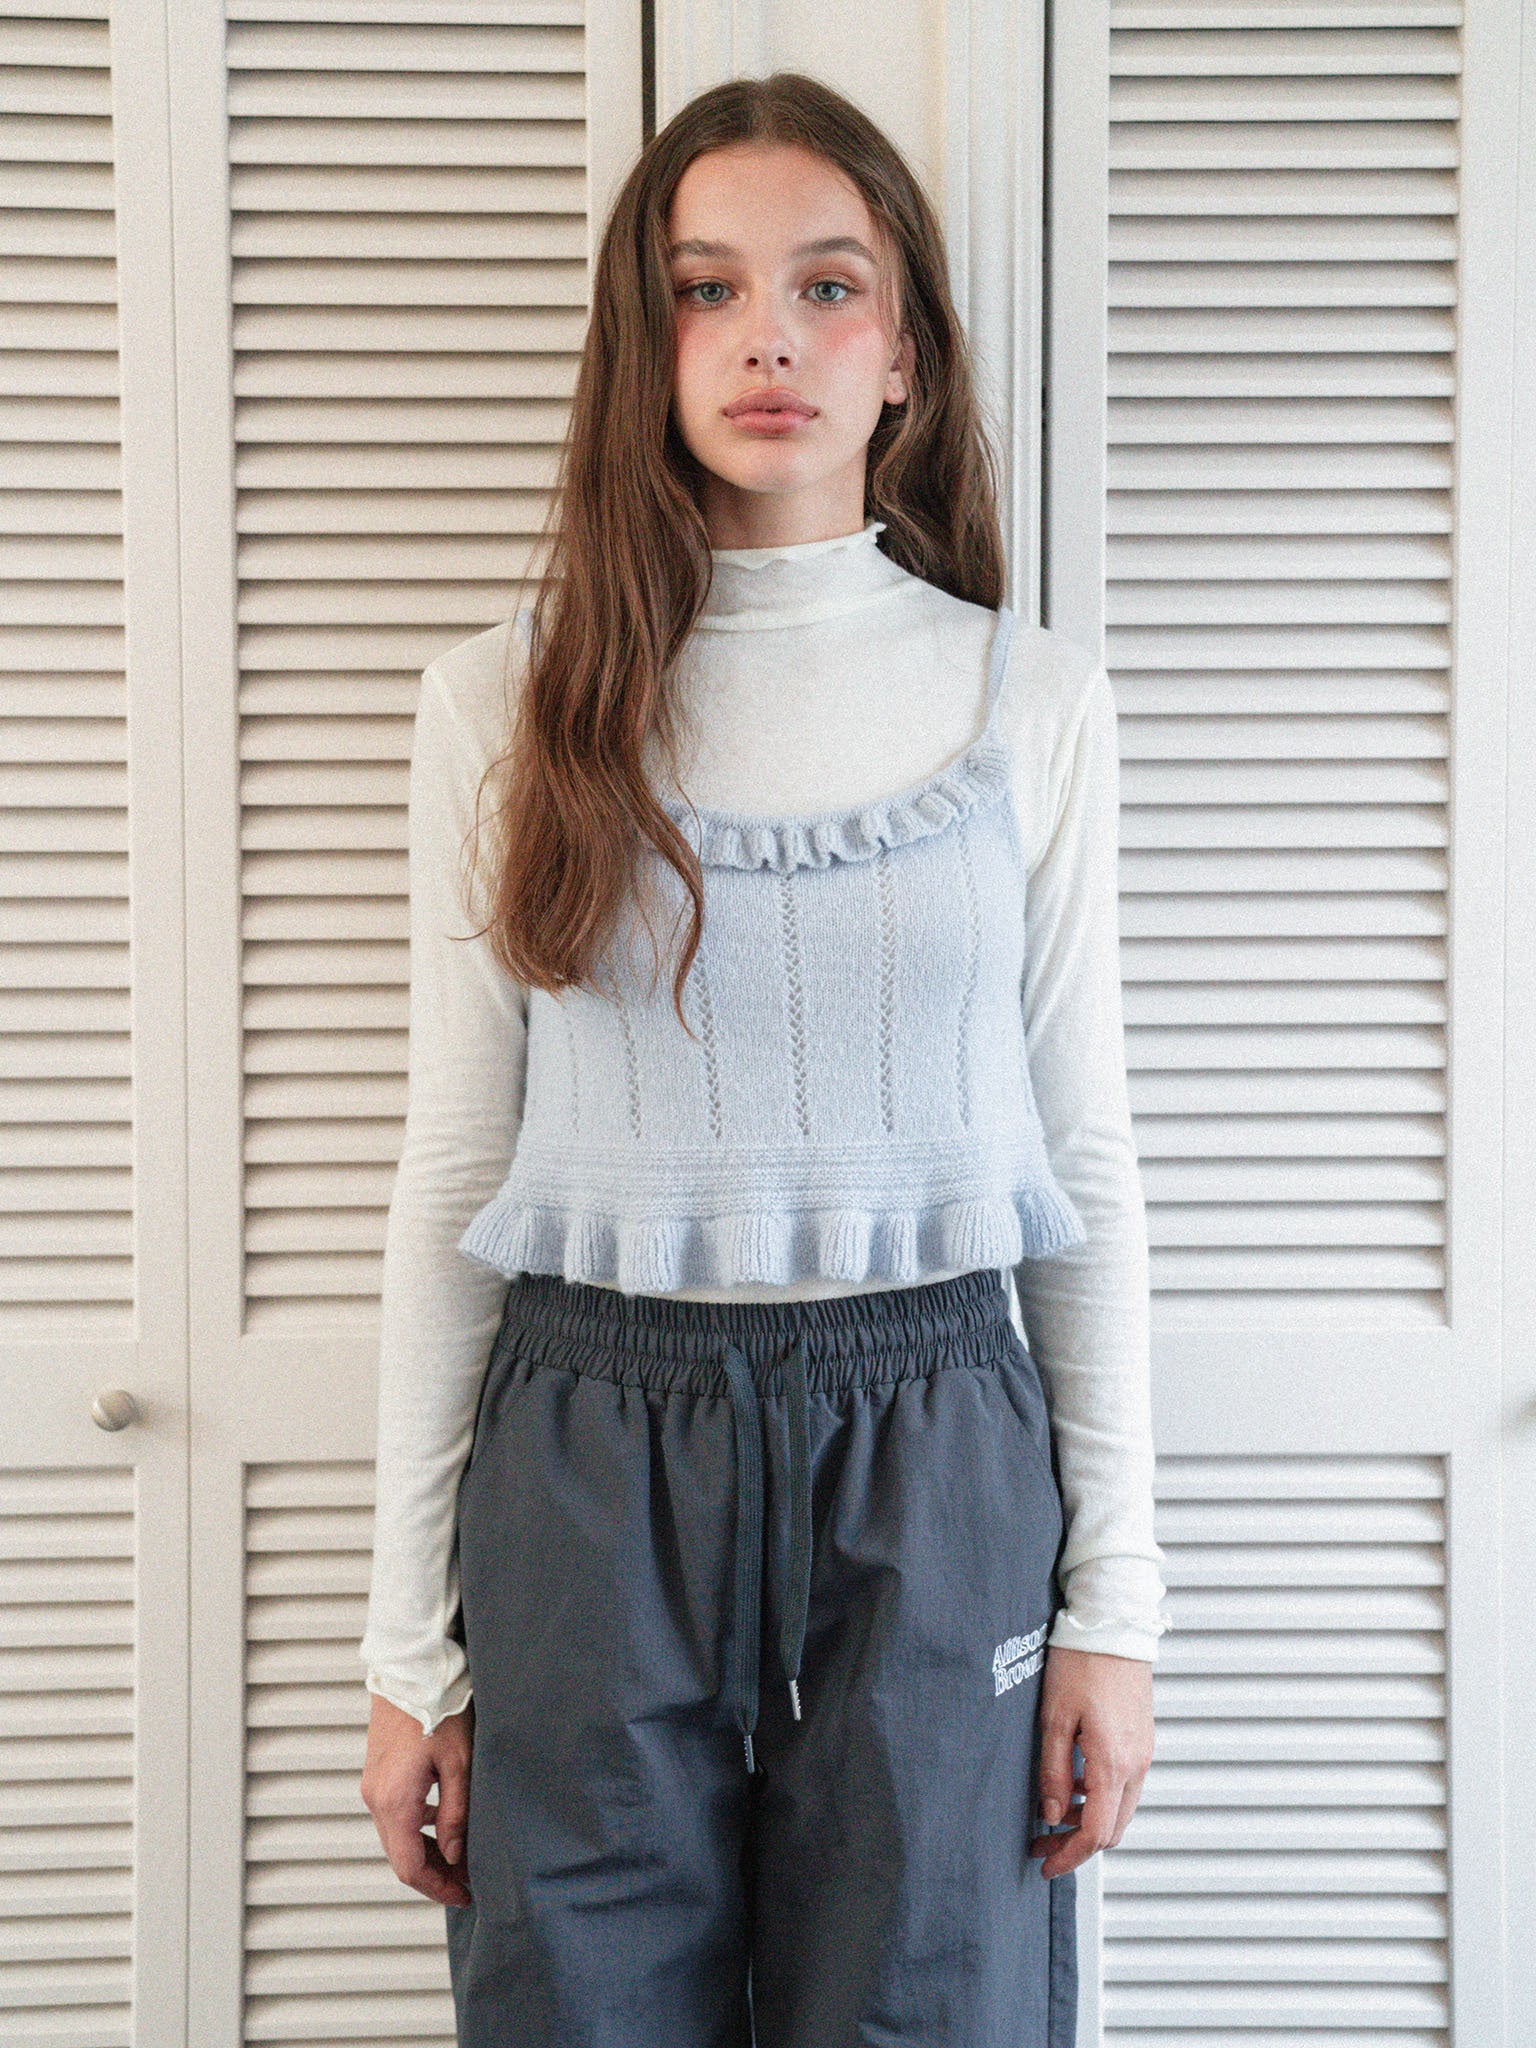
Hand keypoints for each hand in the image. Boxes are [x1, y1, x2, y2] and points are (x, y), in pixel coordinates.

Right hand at [361, 1692, 474, 1906]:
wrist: (410, 1670)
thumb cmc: (438, 1708)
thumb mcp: (459, 1762)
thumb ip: (456, 1813)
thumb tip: (456, 1855)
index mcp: (394, 1801)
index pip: (410, 1867)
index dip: (438, 1888)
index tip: (465, 1896)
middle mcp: (375, 1798)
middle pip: (401, 1857)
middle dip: (435, 1875)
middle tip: (468, 1883)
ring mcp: (373, 1786)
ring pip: (397, 1838)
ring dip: (426, 1853)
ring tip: (461, 1858)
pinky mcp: (378, 1774)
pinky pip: (394, 1815)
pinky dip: (417, 1831)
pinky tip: (443, 1825)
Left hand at [1027, 1645, 1153, 1877]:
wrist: (1113, 1625)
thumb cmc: (1081, 1663)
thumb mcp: (1054, 1718)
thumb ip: (1054, 1772)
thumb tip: (1052, 1815)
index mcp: (1113, 1763)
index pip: (1096, 1833)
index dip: (1069, 1857)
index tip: (1046, 1865)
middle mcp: (1136, 1764)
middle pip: (1112, 1829)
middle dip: (1077, 1845)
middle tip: (1042, 1844)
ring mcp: (1143, 1752)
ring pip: (1120, 1809)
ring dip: (1089, 1822)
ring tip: (1052, 1814)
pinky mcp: (1141, 1740)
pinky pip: (1125, 1785)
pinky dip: (1101, 1798)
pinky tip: (1074, 1784)